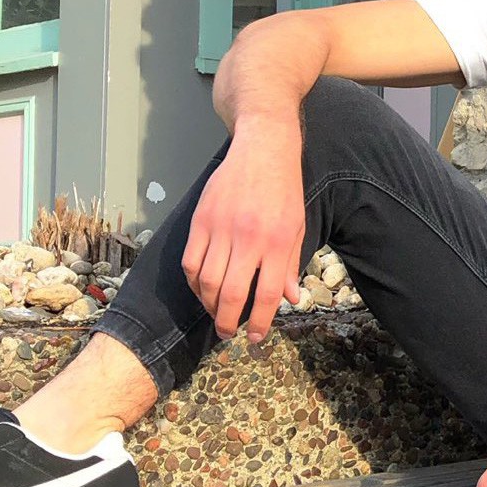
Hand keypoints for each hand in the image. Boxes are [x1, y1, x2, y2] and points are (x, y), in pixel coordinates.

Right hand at [181, 116, 305, 343]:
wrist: (263, 149)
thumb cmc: (284, 191)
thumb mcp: (297, 227)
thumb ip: (290, 264)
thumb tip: (290, 300)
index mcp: (277, 241)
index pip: (268, 293)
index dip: (260, 321)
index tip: (254, 337)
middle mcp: (247, 237)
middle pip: (231, 293)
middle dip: (228, 321)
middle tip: (228, 333)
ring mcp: (220, 228)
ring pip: (207, 281)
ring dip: (209, 304)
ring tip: (217, 312)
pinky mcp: (200, 219)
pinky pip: (190, 261)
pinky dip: (194, 282)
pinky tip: (202, 288)